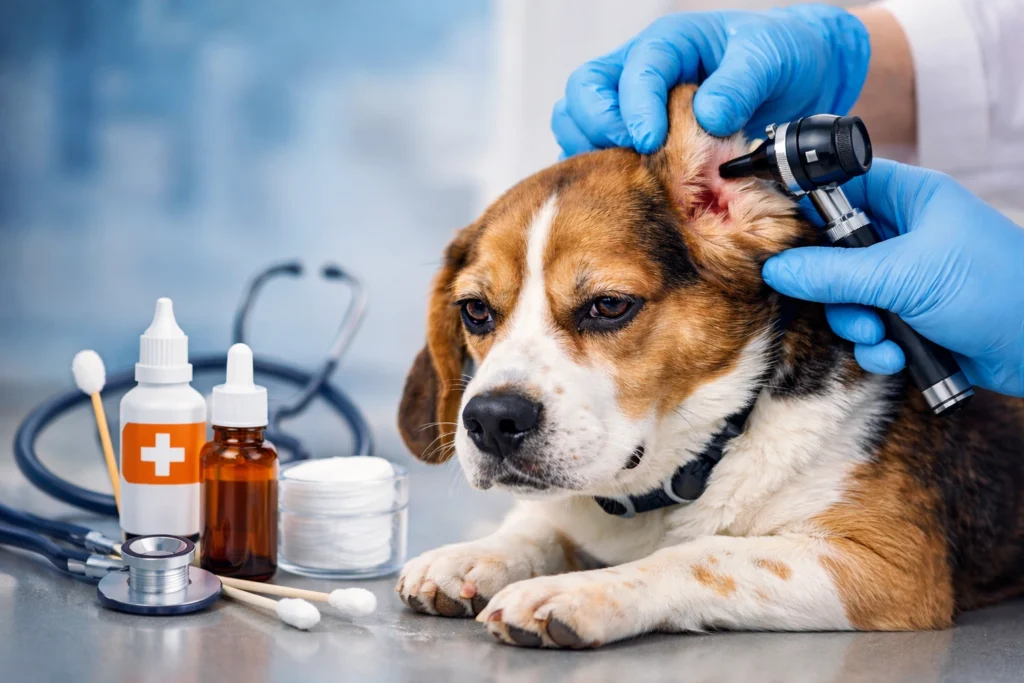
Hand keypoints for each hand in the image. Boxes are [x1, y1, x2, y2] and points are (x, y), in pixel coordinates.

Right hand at [552, 5, 869, 155]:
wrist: (791, 81)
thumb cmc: (777, 60)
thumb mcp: (771, 59)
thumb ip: (742, 82)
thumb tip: (709, 115)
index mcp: (670, 44)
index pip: (634, 70)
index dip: (635, 108)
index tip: (651, 141)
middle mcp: (637, 70)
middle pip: (584, 91)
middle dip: (599, 126)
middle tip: (635, 155)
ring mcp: (627, 104)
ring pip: (575, 120)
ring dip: (589, 150)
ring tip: (625, 174)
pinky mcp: (628, 137)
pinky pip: (589, 151)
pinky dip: (595, 172)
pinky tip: (623, 189)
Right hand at [762, 160, 1023, 397]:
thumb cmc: (994, 290)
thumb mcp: (904, 276)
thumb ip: (834, 274)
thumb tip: (777, 269)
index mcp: (912, 199)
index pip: (844, 185)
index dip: (809, 204)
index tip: (780, 232)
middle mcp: (908, 234)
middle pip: (836, 250)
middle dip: (834, 287)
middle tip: (843, 301)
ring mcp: (910, 278)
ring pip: (849, 296)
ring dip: (856, 324)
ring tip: (880, 337)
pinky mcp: (914, 318)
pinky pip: (871, 328)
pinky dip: (877, 347)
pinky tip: (897, 356)